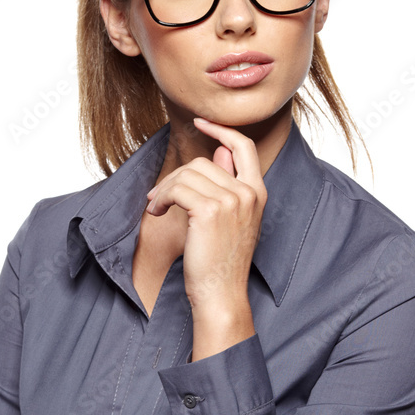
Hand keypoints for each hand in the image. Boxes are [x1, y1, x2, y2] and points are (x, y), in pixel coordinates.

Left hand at [146, 117, 267, 314]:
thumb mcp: (230, 219)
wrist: (221, 293)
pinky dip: (162, 198)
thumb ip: (227, 183)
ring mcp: (232, 201)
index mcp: (257, 193)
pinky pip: (178, 189)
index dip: (221, 130)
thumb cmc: (221, 261)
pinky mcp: (210, 211)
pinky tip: (158, 212)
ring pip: (187, 174)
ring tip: (157, 207)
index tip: (201, 122)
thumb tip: (219, 151)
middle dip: (175, 177)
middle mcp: (249, 193)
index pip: (243, 146)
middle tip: (158, 197)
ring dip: (165, 190)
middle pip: (202, 162)